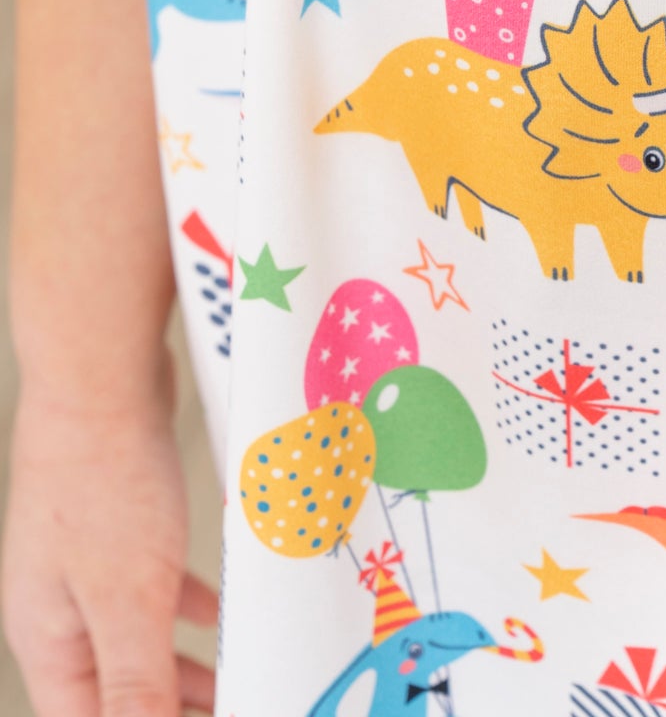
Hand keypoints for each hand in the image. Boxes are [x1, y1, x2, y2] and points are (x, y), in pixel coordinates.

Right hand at [2, 365, 216, 715]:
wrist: (100, 373)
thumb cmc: (105, 481)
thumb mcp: (128, 597)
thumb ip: (135, 679)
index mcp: (45, 639)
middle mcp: (56, 606)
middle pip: (108, 686)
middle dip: (163, 709)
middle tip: (222, 711)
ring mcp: (84, 559)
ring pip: (134, 632)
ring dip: (180, 661)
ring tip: (229, 681)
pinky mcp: (116, 518)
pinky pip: (151, 581)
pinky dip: (185, 602)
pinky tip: (222, 606)